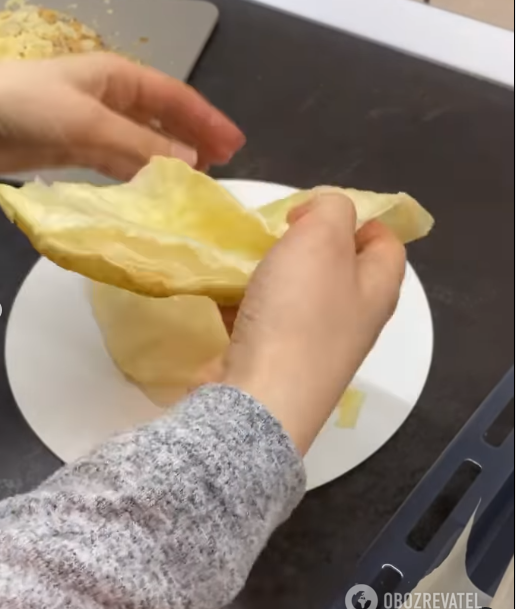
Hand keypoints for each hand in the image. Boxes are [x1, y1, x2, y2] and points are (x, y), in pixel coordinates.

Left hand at [0, 53, 244, 178]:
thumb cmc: (29, 106)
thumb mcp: (89, 123)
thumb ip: (141, 146)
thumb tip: (192, 165)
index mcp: (120, 79)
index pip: (176, 98)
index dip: (208, 121)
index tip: (234, 146)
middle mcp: (115, 100)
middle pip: (166, 121)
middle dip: (195, 140)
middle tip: (223, 167)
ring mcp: (99, 126)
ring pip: (147, 144)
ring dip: (172, 161)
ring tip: (198, 182)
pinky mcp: (82, 150)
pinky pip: (123, 162)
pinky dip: (142, 175)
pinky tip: (157, 191)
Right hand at [222, 194, 405, 454]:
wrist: (257, 399)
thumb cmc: (297, 314)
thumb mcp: (322, 238)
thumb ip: (332, 209)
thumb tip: (322, 219)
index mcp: (377, 290)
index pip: (386, 242)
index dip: (359, 218)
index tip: (316, 211)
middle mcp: (353, 320)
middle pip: (337, 268)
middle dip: (305, 245)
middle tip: (277, 234)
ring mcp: (314, 346)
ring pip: (296, 295)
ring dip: (270, 274)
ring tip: (242, 261)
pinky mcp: (276, 363)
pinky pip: (265, 322)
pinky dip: (245, 305)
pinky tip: (222, 296)